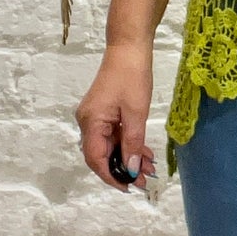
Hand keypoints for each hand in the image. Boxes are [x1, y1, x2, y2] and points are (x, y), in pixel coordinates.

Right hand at [75, 43, 157, 190]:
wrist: (129, 48)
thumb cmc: (133, 77)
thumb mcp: (136, 113)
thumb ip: (133, 144)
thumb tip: (131, 170)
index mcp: (91, 122)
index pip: (96, 159)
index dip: (111, 176)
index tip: (130, 187)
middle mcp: (87, 122)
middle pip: (101, 155)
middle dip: (122, 169)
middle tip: (145, 181)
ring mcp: (95, 117)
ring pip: (109, 146)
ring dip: (128, 158)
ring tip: (149, 169)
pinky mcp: (103, 112)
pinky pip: (113, 135)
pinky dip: (127, 145)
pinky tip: (144, 153)